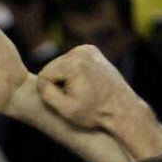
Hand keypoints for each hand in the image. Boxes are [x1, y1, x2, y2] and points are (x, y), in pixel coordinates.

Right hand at [36, 45, 152, 133]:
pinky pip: (70, 62)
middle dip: (57, 83)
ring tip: (79, 92)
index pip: (44, 75)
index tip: (65, 101)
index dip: (50, 92)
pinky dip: (72, 73)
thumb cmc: (94, 113)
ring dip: (64, 79)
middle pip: (51, 68)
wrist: (122, 109)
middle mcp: (81, 51)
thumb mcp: (65, 109)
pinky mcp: (92, 51)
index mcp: (74, 64)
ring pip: (60, 65)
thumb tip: (39, 81)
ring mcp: (88, 49)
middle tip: (73, 98)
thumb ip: (46, 93)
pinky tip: (83, 84)